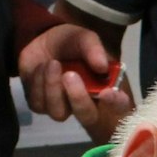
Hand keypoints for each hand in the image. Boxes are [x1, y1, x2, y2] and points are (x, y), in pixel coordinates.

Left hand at [19, 23, 133, 143]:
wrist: (43, 40)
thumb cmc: (71, 43)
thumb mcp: (84, 39)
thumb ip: (93, 50)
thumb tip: (102, 66)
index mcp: (104, 90)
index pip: (119, 107)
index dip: (115, 103)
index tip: (108, 92)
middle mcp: (86, 105)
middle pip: (87, 117)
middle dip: (78, 98)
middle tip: (70, 75)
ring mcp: (62, 108)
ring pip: (58, 113)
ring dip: (53, 87)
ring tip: (52, 63)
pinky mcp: (41, 105)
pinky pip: (38, 104)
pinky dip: (38, 84)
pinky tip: (41, 68)